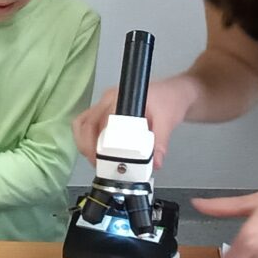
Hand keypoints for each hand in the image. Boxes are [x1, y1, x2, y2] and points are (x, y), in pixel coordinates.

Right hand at [73, 75, 196, 168]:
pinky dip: (87, 141)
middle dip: (87, 146)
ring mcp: (104, 104)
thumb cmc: (170, 101)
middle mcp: (108, 99)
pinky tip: (96, 155)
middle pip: (86, 122)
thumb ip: (161, 142)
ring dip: (85, 144)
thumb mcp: (168, 122)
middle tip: (98, 165)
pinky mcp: (105, 112)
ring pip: (83, 124)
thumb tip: (155, 163)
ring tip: (96, 162)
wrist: (174, 93)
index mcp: (121, 97)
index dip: (99, 142)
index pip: (102, 120)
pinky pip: (88, 125)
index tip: (104, 159)